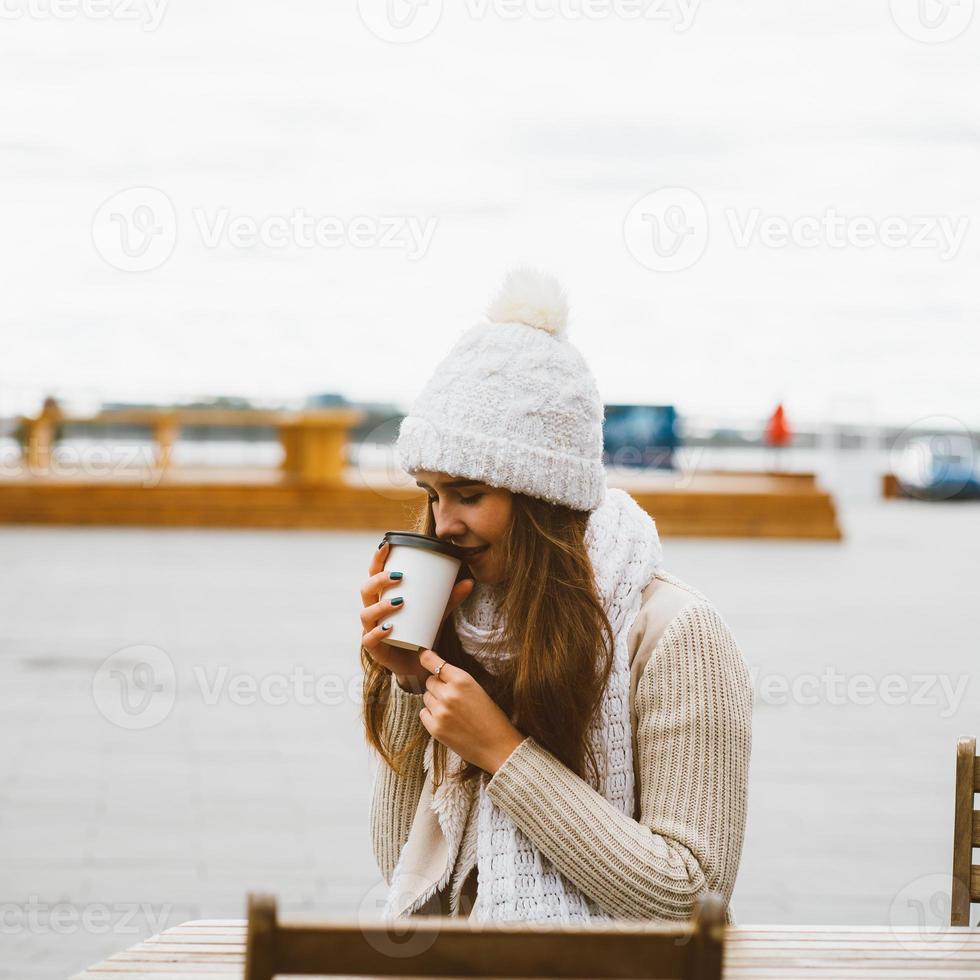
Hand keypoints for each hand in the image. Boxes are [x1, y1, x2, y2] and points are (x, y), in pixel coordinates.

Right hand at [360, 541, 474, 689]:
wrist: (418, 664)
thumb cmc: (421, 631)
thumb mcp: (437, 613)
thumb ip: (450, 599)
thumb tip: (469, 582)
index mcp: (382, 596)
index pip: (374, 574)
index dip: (377, 560)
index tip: (386, 545)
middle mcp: (373, 611)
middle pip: (366, 590)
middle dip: (379, 580)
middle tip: (399, 576)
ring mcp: (370, 630)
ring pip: (366, 613)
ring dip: (381, 605)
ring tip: (400, 601)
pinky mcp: (374, 649)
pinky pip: (369, 639)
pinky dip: (378, 632)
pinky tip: (389, 627)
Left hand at [417, 648, 525, 774]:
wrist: (498, 746)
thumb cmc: (491, 717)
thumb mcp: (478, 690)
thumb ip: (457, 681)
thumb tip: (437, 674)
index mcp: (462, 680)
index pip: (435, 663)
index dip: (427, 658)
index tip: (421, 654)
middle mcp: (449, 693)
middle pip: (429, 681)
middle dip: (437, 686)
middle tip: (452, 697)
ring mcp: (440, 711)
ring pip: (426, 697)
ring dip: (435, 701)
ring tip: (452, 712)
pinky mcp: (435, 728)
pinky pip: (423, 714)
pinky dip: (431, 716)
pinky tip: (446, 721)